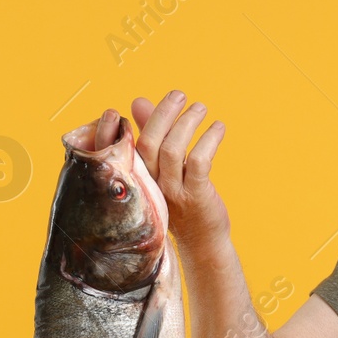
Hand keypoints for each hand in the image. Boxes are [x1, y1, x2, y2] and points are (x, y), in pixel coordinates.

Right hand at [102, 91, 227, 242]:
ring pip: (172, 150)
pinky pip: (199, 162)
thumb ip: (149, 133)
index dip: (118, 127)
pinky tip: (218, 129)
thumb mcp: (161, 168)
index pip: (123, 148)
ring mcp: (172, 193)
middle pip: (148, 143)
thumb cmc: (180, 199)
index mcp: (137, 178)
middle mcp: (150, 186)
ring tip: (200, 108)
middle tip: (179, 95)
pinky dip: (209, 140)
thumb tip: (138, 101)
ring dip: (187, 123)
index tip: (133, 103)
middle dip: (162, 114)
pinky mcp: (195, 197)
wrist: (201, 242)